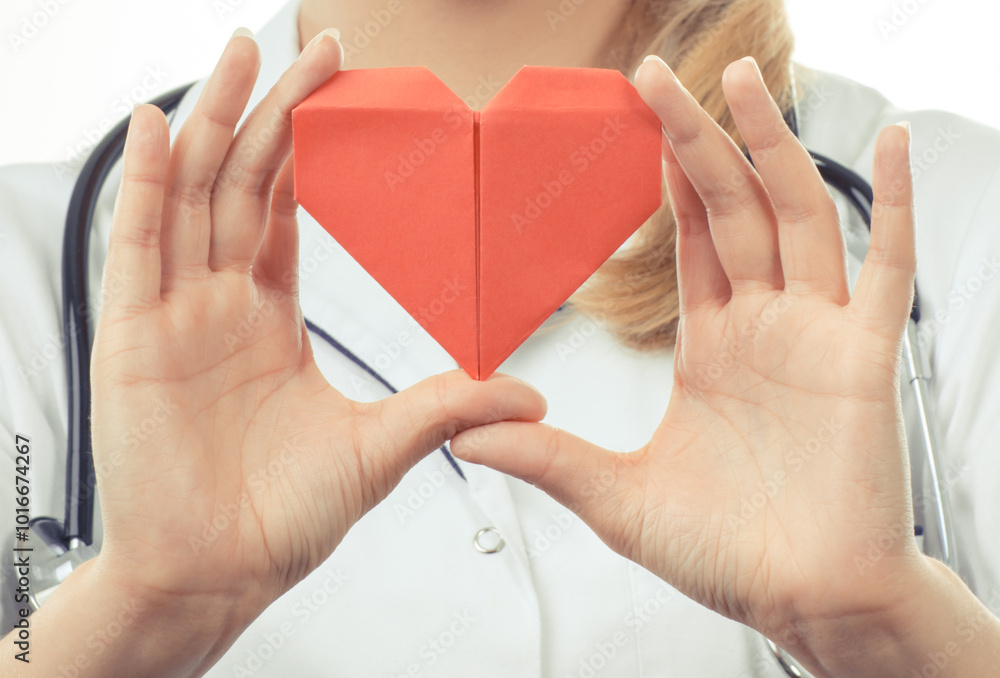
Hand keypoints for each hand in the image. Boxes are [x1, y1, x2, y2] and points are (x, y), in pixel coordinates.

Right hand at [89, 29, 545, 626]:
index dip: (306, 146)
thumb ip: (446, 408)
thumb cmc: (281, 518)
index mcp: (268, 316)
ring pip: (190, 195)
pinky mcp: (134, 339)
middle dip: (265, 111)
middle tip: (298, 46)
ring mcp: (173, 314)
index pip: (283, 206)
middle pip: (240, 182)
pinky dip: (143, 184)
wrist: (218, 574)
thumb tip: (528, 396)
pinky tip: (158, 127)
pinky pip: (135, 245)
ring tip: (234, 56)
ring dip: (209, 123)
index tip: (337, 91)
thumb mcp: (379, 449)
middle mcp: (218, 302)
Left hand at [452, 56, 921, 661]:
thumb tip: (467, 431)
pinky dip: (893, 204)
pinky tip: (889, 144)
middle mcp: (765, 327)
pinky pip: (886, 266)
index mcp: (713, 347)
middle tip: (661, 74)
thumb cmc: (726, 554)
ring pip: (795, 214)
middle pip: (732, 207)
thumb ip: (549, 457)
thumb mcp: (618, 497)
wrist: (803, 600)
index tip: (640, 121)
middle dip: (698, 138)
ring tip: (742, 76)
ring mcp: (817, 334)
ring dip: (770, 143)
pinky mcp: (864, 357)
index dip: (667, 178)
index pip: (691, 239)